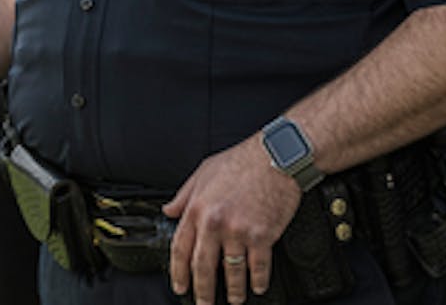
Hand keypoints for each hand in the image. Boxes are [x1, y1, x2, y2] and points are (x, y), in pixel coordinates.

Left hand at [163, 137, 300, 304]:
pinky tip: (258, 286)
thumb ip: (184, 194)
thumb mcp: (203, 172)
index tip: (180, 286)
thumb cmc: (242, 161)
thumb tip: (169, 210)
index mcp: (198, 208)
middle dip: (202, 291)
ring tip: (235, 299)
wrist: (276, 156)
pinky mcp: (263, 236)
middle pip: (203, 267)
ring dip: (233, 291)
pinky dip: (258, 280)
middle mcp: (215, 223)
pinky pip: (259, 267)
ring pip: (232, 272)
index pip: (180, 249)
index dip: (178, 273)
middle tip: (203, 304)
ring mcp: (239, 232)